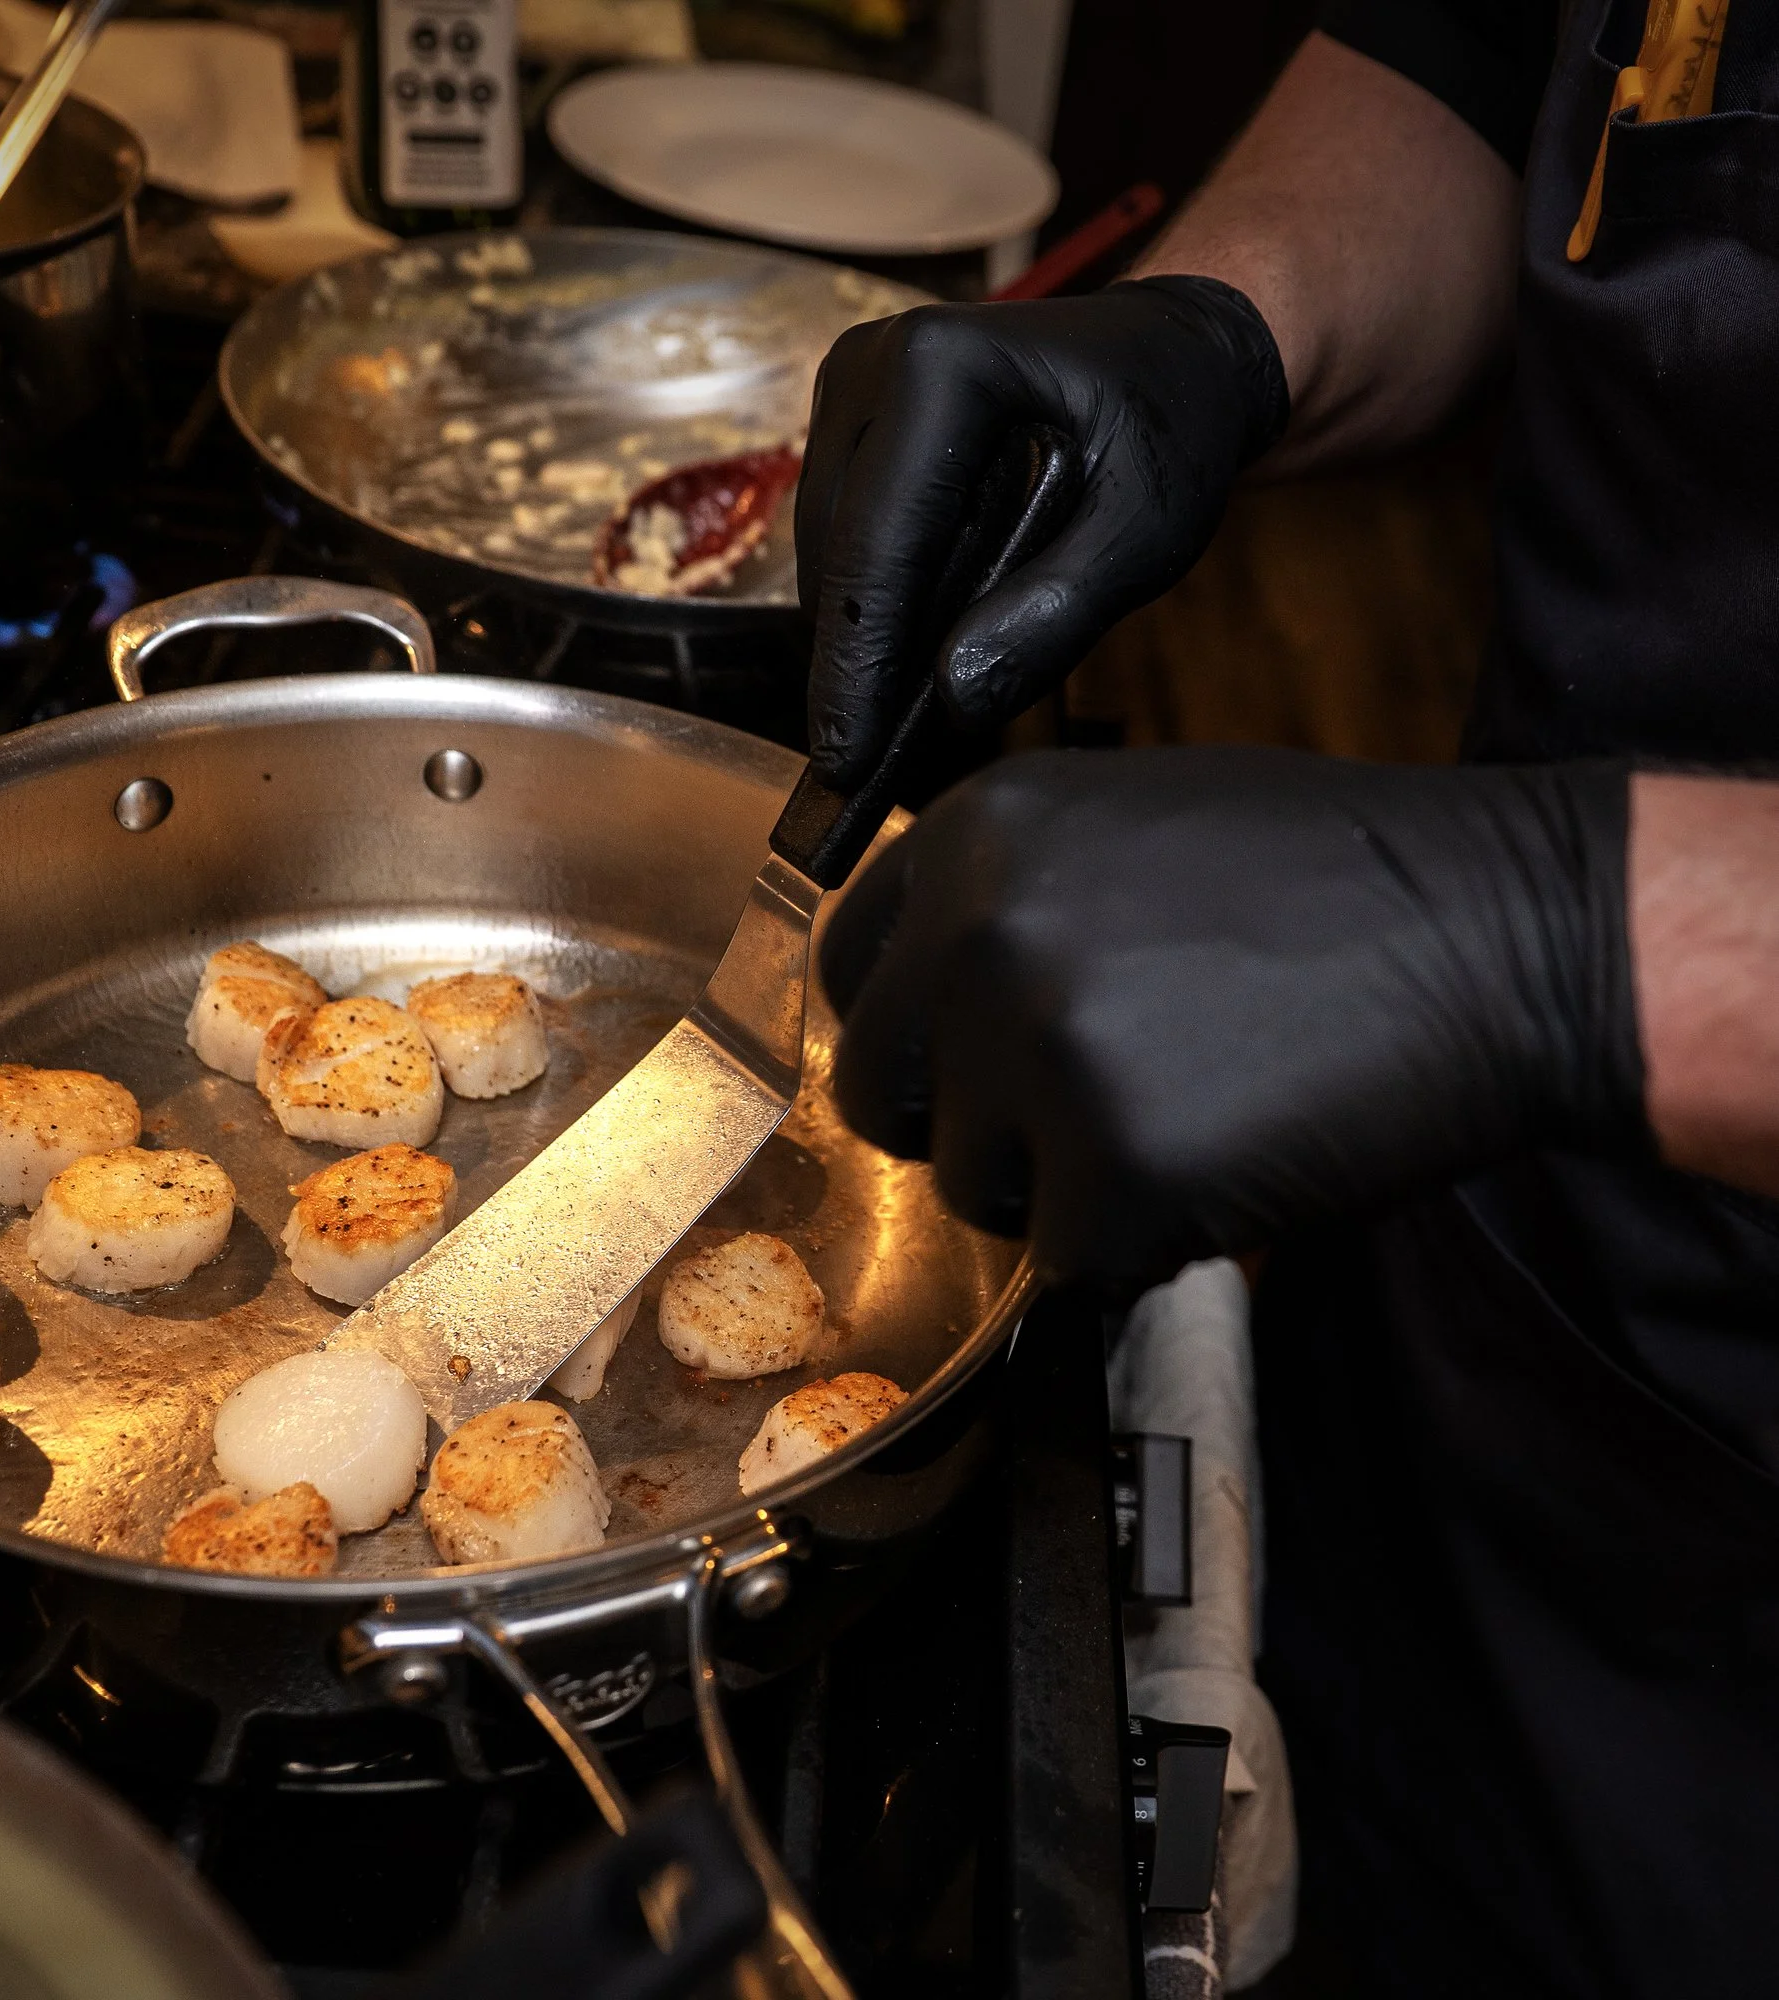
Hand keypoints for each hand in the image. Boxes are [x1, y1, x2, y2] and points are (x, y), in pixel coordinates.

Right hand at [795, 279, 1287, 788]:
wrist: (1175, 355)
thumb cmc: (1176, 427)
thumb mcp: (1150, 529)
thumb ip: (1057, 612)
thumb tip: (954, 700)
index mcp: (943, 363)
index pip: (879, 540)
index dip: (859, 663)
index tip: (844, 760)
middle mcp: (874, 358)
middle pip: (835, 550)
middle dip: (860, 657)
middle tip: (881, 758)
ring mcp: (851, 384)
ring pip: (826, 550)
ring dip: (873, 626)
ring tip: (930, 682)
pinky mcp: (847, 417)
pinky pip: (841, 534)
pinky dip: (883, 593)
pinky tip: (936, 625)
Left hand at [819, 748, 1649, 1282]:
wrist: (1503, 938)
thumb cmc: (1332, 882)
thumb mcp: (1128, 824)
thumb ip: (1000, 894)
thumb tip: (913, 984)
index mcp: (971, 835)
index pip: (845, 972)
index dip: (906, 1034)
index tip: (953, 1063)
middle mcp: (975, 934)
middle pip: (877, 1094)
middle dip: (965, 1124)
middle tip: (1078, 1114)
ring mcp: (1037, 1054)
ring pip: (968, 1187)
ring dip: (1057, 1188)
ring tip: (1184, 1116)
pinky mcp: (1111, 1171)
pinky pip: (1069, 1258)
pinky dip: (1139, 1242)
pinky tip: (1227, 1165)